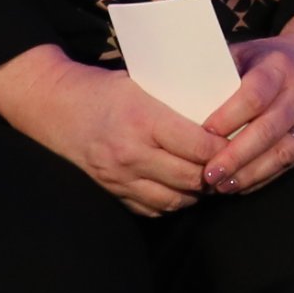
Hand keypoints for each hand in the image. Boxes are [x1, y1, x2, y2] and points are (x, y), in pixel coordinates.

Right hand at [0, 45, 218, 215]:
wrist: (55, 106)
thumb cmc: (105, 89)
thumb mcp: (143, 83)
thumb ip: (178, 101)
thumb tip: (222, 110)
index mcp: (143, 120)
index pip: (198, 145)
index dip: (224, 148)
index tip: (238, 142)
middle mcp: (131, 153)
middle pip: (190, 177)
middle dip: (216, 173)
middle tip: (230, 164)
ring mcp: (119, 177)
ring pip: (174, 199)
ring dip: (196, 192)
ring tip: (210, 178)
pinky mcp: (111, 190)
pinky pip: (151, 209)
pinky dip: (172, 202)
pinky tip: (182, 189)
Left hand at [199, 13, 293, 194]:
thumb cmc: (268, 60)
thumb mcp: (247, 53)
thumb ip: (219, 71)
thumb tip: (175, 89)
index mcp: (279, 66)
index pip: (255, 94)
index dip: (228, 117)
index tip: (203, 134)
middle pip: (268, 129)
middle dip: (236, 155)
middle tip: (208, 175)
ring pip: (281, 151)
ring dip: (249, 172)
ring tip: (221, 186)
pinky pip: (289, 162)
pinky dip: (263, 177)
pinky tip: (240, 185)